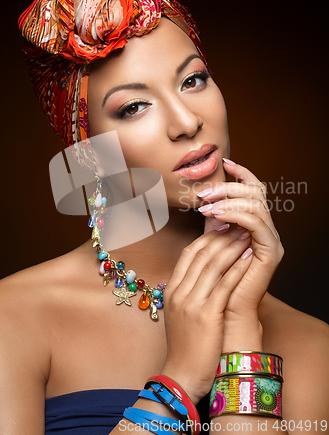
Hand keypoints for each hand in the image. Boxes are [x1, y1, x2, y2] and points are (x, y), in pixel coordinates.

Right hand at [161, 225, 252, 404]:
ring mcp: (191, 303)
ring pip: (213, 265)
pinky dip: (237, 268)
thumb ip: (187, 291)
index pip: (189, 254)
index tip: (222, 229)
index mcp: (172, 290)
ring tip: (245, 235)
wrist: (180, 375)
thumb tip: (202, 273)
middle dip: (221, 237)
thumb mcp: (179, 313)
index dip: (207, 238)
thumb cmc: (184, 346)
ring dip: (231, 247)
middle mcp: (179, 292)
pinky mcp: (206, 315)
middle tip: (237, 225)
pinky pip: (224, 285)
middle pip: (201, 254)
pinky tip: (247, 258)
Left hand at [198, 158, 283, 349]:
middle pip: (256, 193)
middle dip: (229, 186)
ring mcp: (270, 240)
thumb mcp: (212, 243)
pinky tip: (215, 215)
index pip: (254, 191)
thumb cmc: (215, 281)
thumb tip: (207, 198)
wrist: (222, 314)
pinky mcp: (270, 252)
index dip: (244, 174)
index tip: (226, 161)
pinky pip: (256, 224)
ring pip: (256, 205)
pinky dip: (235, 214)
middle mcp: (265, 230)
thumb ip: (214, 222)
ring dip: (229, 199)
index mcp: (254, 225)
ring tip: (206, 203)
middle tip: (205, 190)